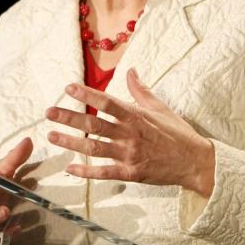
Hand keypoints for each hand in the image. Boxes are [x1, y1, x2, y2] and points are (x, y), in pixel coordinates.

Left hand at [45, 68, 215, 196]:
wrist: (196, 162)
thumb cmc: (178, 133)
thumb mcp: (160, 107)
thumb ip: (140, 90)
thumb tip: (130, 70)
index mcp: (136, 116)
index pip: (107, 102)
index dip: (87, 95)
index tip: (68, 88)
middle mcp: (130, 134)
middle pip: (95, 124)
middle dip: (70, 118)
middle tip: (49, 112)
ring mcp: (130, 155)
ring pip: (95, 148)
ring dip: (71, 142)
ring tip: (51, 136)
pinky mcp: (131, 173)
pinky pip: (104, 172)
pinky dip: (86, 172)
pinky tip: (70, 168)